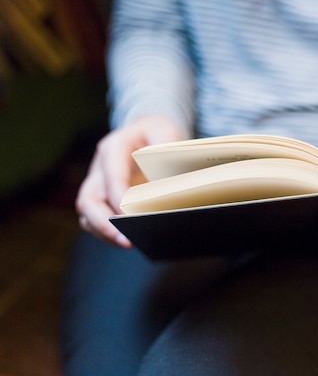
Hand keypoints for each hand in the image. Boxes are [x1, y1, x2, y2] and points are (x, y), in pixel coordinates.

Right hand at [76, 115, 183, 246]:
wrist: (149, 131)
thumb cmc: (159, 132)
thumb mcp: (167, 133)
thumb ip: (167, 153)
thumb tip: (170, 183)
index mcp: (114, 147)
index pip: (112, 176)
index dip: (119, 199)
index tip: (131, 217)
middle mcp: (100, 167)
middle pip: (88, 199)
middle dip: (103, 223)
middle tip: (126, 240)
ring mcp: (99, 183)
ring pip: (88, 213)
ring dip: (104, 231)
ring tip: (128, 244)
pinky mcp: (103, 197)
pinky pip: (96, 218)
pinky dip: (107, 232)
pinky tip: (128, 239)